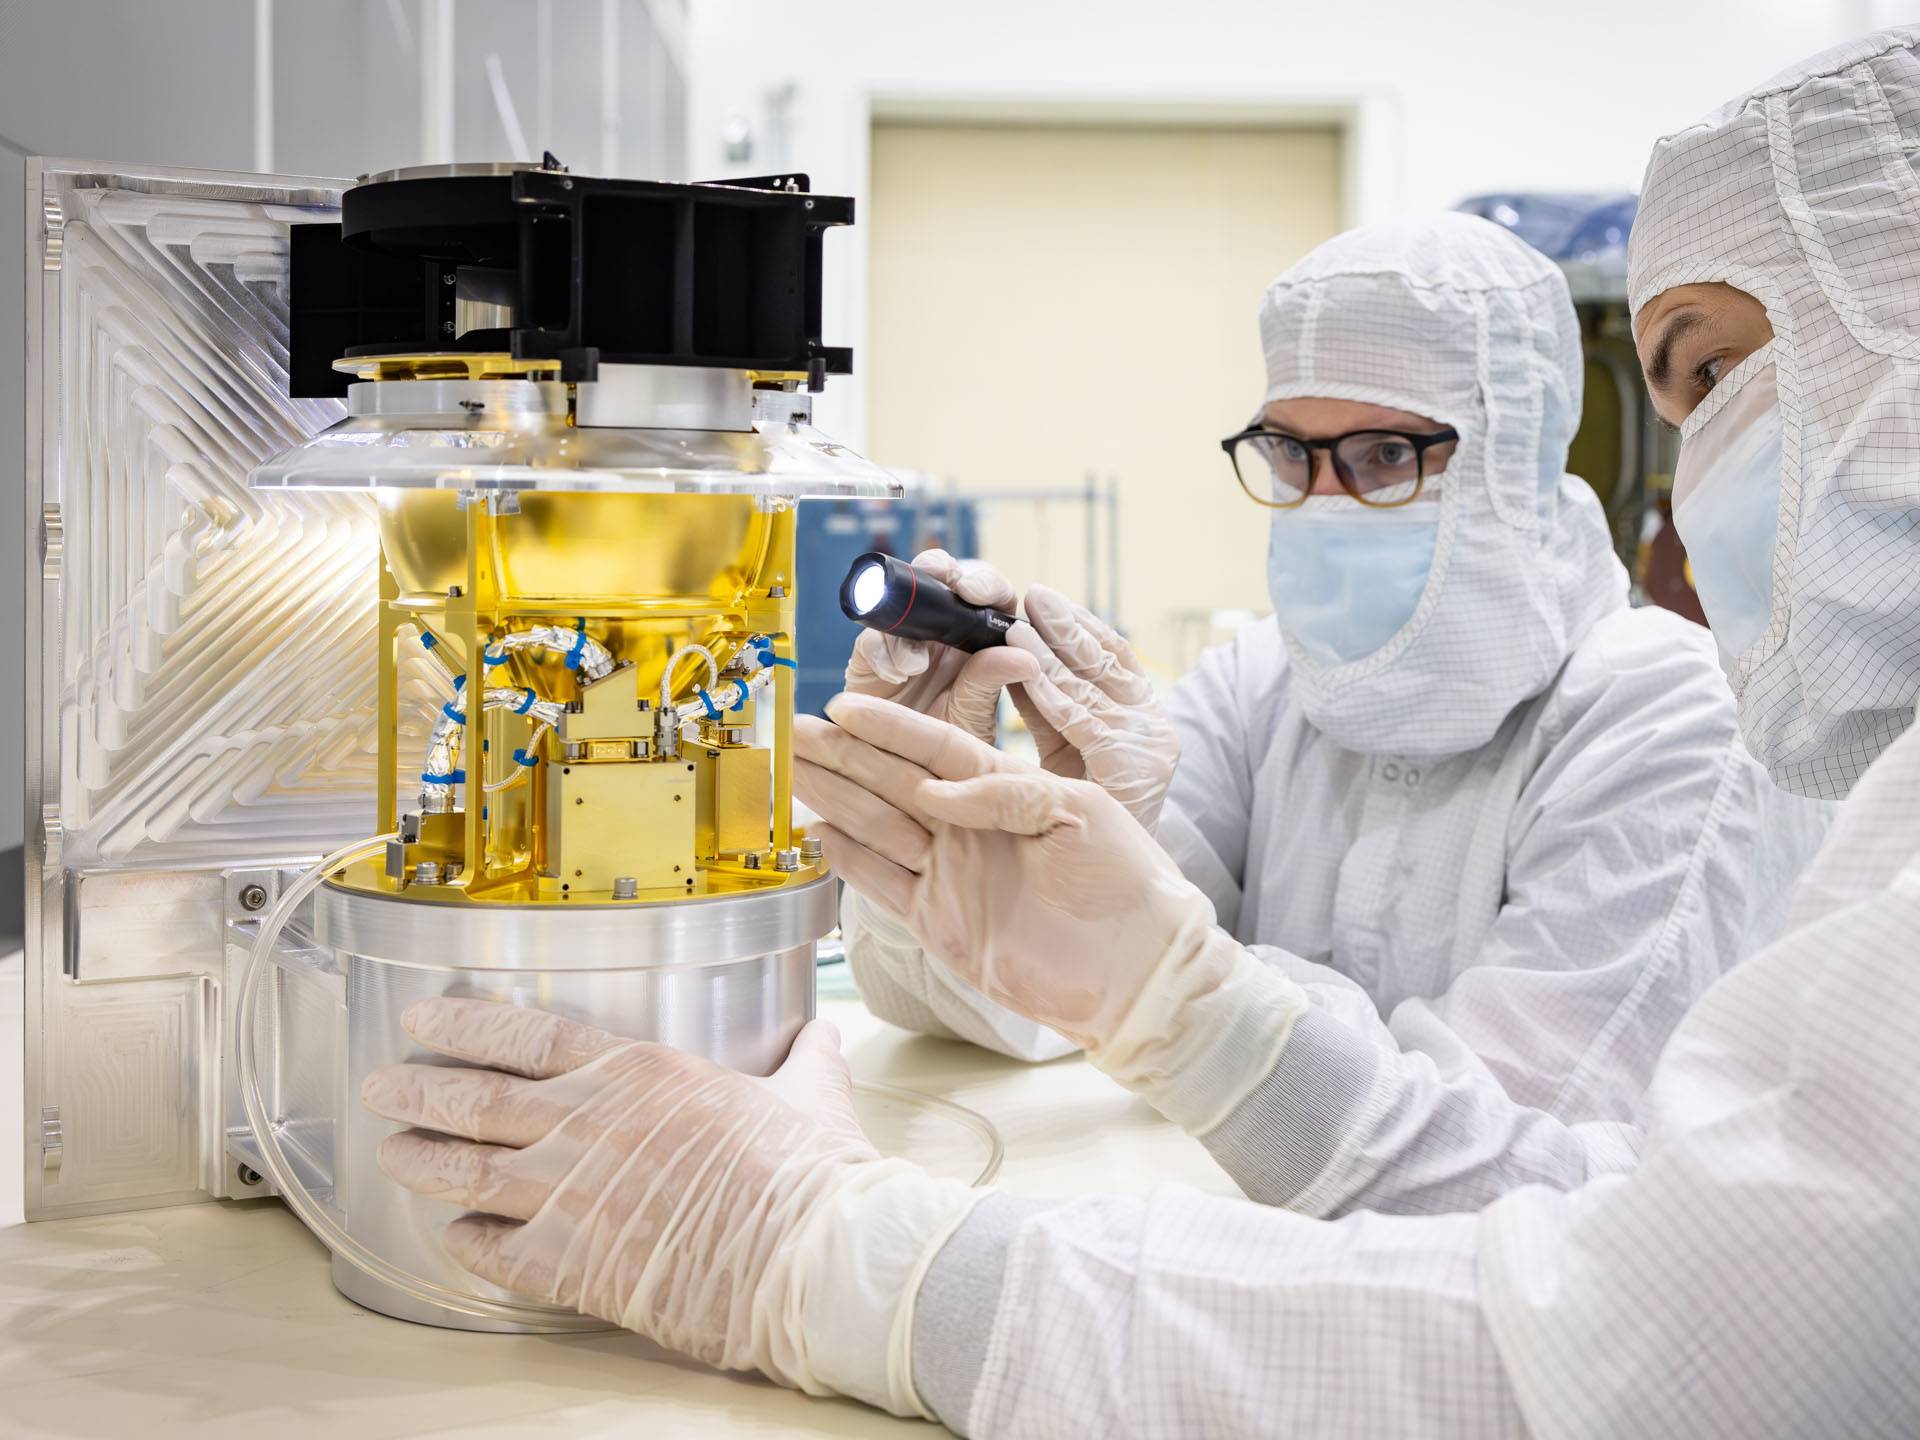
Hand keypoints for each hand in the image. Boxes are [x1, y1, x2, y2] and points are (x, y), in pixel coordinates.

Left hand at [361, 999, 978, 1413]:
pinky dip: (462, 1239)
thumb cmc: (810, 1173)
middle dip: (418, 1089)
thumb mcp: (810, 1093)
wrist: (808, 1255)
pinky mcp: (570, 1264)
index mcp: (639, 1073)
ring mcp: (570, 1195)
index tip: (423, 1017)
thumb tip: (820, 1037)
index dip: (464, 1024)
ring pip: (466, 1170)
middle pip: (475, 1099)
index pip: (526, 1035)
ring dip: (420, 1159)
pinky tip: (451, 1233)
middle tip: (383, 1084)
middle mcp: (588, 1125)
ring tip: (390, 1152)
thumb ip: (803, 1060)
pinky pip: (491, 1250)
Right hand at [795, 694, 1304, 1129]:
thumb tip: (935, 790)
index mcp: (1007, 788)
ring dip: (834, 797)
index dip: (890, 726)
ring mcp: (953, 874)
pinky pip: (883, 884)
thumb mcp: (1078, 812)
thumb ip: (1007, 793)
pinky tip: (817, 833)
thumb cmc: (1127, 882)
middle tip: (794, 728)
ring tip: (790, 770)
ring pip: (877, 826)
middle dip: (844, 753)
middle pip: (893, 780)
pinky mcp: (940, 922)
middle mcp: (971, 826)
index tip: (847, 705)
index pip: (935, 746)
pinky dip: (849, 861)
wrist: (1138, 969)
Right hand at [845, 548, 1038, 745]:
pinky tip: (895, 675)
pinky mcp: (868, 659)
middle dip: (945, 572)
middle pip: (944, 581)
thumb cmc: (945, 748)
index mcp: (977, 639)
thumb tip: (1025, 656)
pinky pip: (870, 640)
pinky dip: (882, 652)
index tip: (979, 594)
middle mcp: (940, 632)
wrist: (901, 778)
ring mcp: (902, 641)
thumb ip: (990, 681)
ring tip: (916, 663)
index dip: (985, 585)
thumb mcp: (973, 715)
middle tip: (952, 588)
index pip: (988, 595)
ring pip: (902, 599)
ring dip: (909, 619)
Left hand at [1009, 583, 1179, 830]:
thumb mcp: (1064, 753)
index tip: (1041, 599)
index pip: (1112, 654)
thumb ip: (1049, 709)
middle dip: (1067, 624)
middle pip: (1107, 657)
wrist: (1120, 898)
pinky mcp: (1132, 764)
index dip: (1077, 624)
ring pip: (1094, 683)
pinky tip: (1024, 670)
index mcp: (1141, 716)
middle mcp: (1152, 723)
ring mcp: (1148, 742)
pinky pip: (1084, 720)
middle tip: (1031, 594)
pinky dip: (1052, 692)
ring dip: (1054, 649)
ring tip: (1018, 622)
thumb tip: (1012, 660)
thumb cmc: (1083, 828)